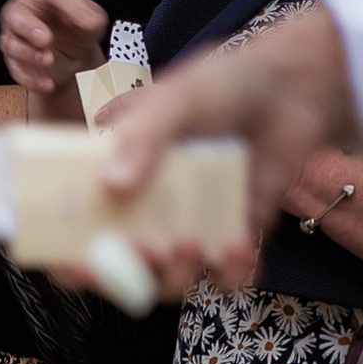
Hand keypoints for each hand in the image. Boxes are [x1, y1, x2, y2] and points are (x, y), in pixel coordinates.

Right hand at [0, 0, 108, 110]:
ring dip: (30, 55)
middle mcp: (26, 11)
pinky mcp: (14, 59)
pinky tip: (47, 82)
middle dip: (28, 28)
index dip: (62, 6)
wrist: (76, 59)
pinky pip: (15, 69)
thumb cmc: (79, 33)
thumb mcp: (93, 19)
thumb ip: (89, 16)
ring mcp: (16, 36)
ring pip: (11, 43)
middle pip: (15, 14)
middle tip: (45, 40)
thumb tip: (84, 20)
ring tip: (49, 60)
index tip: (74, 21)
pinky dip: (31, 78)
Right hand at [97, 7, 357, 290]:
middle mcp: (147, 208)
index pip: (76, 230)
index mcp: (116, 175)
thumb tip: (112, 186)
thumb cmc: (224, 83)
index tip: (79, 262)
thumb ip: (143, 139)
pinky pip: (226, 276)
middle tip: (142, 251)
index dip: (69, 256)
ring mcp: (190, 224)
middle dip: (124, 276)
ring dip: (176, 276)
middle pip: (119, 268)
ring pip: (170, 280)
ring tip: (192, 242)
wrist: (293, 86)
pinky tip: (240, 245)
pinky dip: (232, 273)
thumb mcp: (176, 101)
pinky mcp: (234, 235)